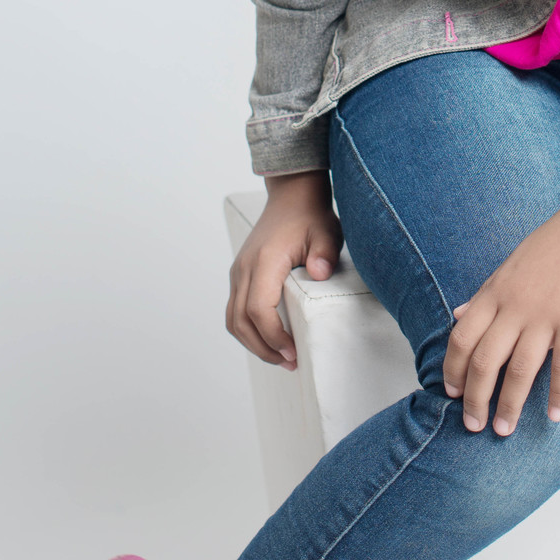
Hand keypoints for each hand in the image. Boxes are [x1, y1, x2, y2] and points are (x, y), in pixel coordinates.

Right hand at [226, 170, 340, 368]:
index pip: (259, 309)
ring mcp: (238, 272)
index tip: (293, 352)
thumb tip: (319, 273)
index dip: (273, 336)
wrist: (292, 196)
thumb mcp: (326, 232)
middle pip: (241, 321)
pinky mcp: (240, 276)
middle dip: (263, 348)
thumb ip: (324, 253)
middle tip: (290, 363)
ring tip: (280, 357)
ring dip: (253, 343)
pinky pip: (235, 310)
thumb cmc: (310, 216)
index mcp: (264, 261)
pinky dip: (248, 330)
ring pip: (233, 319)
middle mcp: (244, 268)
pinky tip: (270, 339)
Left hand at [442, 127, 559, 435]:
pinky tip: (555, 416)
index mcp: (495, 290)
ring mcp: (545, 314)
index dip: (451, 370)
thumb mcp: (512, 263)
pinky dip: (558, 395)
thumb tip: (458, 312)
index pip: (461, 338)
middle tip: (473, 426)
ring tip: (505, 430)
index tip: (450, 394)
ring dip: (509, 406)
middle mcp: (514, 305)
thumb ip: (486, 292)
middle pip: (483, 362)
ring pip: (518, 371)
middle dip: (474, 399)